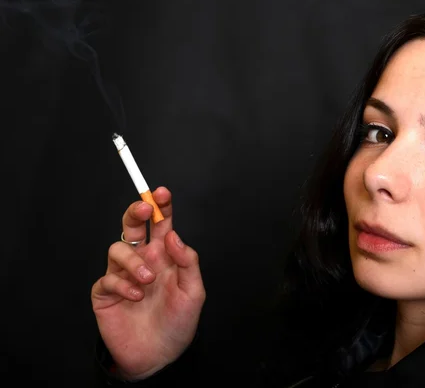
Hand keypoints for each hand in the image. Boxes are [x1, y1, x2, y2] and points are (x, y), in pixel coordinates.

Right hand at [91, 187, 205, 379]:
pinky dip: (123, 284)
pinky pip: (108, 278)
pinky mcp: (107, 293)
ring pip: (118, 249)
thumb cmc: (178, 323)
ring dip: (134, 261)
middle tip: (144, 210)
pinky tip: (136, 297)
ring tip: (148, 280)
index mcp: (165, 256)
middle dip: (136, 213)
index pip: (161, 225)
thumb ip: (188, 262)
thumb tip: (173, 234)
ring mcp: (123, 275)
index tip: (162, 193)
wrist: (158, 356)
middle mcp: (144, 260)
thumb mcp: (194, 292)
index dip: (161, 206)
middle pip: (133, 226)